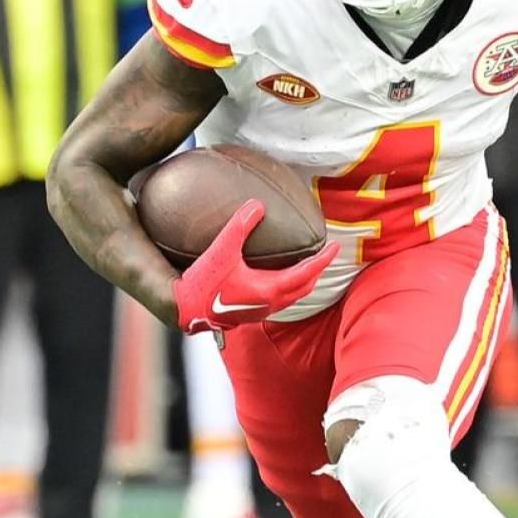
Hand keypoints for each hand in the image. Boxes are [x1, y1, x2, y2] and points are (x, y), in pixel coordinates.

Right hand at [172, 200, 339, 333]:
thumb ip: (240, 225)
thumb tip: (258, 204)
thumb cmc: (203, 283)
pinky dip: (288, 287)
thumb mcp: (222, 249)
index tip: (334, 247)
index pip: (306, 273)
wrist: (183, 309)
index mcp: (269, 289)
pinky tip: (276, 276)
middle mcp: (269, 303)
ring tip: (307, 265)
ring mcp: (260, 310)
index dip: (322, 260)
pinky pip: (279, 300)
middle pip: (304, 288)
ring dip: (303, 281)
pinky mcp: (249, 312)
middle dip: (317, 271)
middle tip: (324, 255)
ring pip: (292, 297)